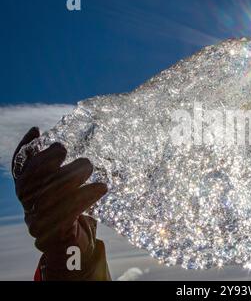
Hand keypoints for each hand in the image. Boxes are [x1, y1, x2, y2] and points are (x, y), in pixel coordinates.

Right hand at [12, 127, 107, 274]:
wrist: (79, 249)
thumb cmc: (76, 214)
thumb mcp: (70, 189)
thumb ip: (64, 171)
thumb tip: (70, 144)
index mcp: (30, 194)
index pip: (20, 170)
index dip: (24, 150)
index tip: (37, 131)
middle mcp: (29, 208)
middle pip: (31, 181)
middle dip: (49, 161)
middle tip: (71, 151)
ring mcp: (38, 223)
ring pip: (48, 196)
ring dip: (72, 177)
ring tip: (91, 167)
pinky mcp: (54, 235)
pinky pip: (66, 212)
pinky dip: (85, 196)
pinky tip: (101, 187)